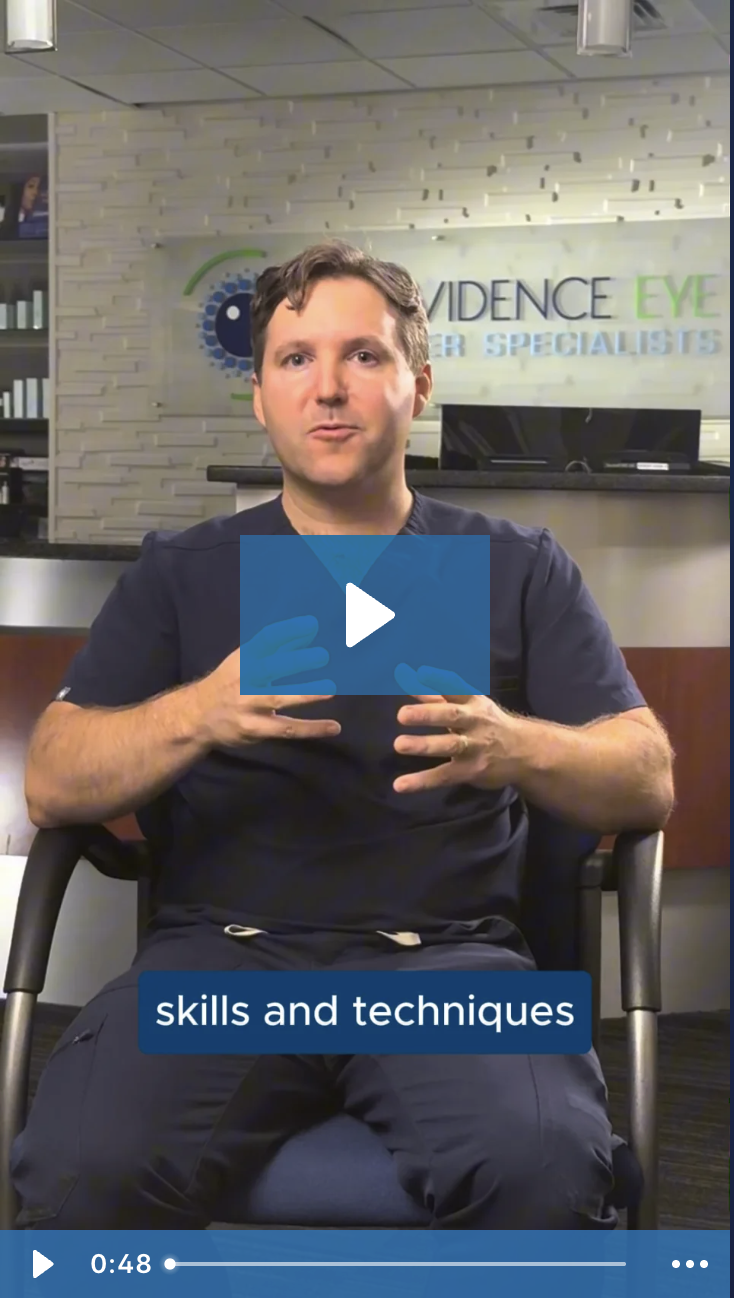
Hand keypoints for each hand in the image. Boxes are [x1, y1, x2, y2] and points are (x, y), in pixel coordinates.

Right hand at [192, 615, 340, 748]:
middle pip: (271, 667)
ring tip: (331, 689)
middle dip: (296, 661)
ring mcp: (248, 705)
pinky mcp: (255, 728)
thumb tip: (309, 630)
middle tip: (323, 656)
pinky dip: (311, 729)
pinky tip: (334, 727)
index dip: (288, 630)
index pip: (266, 639)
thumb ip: (278, 647)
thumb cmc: (229, 683)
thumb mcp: (246, 660)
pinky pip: (286, 729)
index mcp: (245, 659)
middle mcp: (245, 680)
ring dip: (305, 694)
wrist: (197, 716)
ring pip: (278, 699)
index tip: (312, 624)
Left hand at [392, 662, 521, 793]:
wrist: (525, 752)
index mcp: (472, 702)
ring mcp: (474, 747)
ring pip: (450, 745)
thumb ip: (435, 694)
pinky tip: (401, 785)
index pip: (456, 688)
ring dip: (424, 745)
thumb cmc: (486, 723)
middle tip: (402, 715)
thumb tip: (405, 675)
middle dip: (427, 714)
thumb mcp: (467, 705)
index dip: (438, 680)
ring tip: (399, 744)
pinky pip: (445, 776)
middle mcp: (474, 722)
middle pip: (451, 716)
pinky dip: (422, 781)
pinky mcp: (471, 771)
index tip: (420, 673)